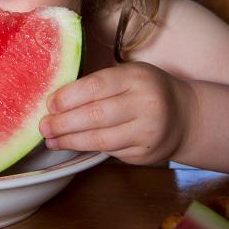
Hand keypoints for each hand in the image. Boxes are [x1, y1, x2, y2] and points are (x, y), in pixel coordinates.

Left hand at [39, 62, 194, 164]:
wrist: (185, 116)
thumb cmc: (147, 90)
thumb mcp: (130, 75)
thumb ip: (100, 84)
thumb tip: (58, 98)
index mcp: (137, 77)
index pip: (97, 86)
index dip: (69, 96)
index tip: (49, 103)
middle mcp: (145, 104)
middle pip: (96, 115)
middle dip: (64, 122)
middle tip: (43, 126)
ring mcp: (147, 132)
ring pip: (101, 139)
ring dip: (71, 140)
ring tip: (51, 139)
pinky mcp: (145, 154)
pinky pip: (110, 152)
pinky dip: (87, 149)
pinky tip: (71, 145)